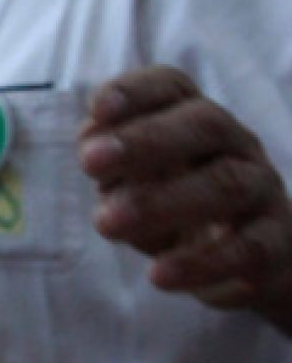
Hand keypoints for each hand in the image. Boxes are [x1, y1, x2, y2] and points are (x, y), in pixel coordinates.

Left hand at [78, 66, 291, 326]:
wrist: (247, 255)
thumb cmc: (173, 197)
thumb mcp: (134, 175)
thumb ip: (111, 157)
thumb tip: (91, 143)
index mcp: (191, 116)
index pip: (170, 87)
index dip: (134, 92)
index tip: (97, 109)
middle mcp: (234, 143)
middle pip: (204, 125)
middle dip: (144, 140)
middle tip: (89, 163)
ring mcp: (259, 191)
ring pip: (226, 185)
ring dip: (161, 203)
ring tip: (106, 224)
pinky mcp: (274, 243)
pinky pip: (248, 249)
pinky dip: (201, 263)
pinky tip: (160, 276)